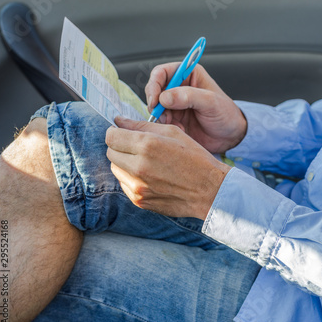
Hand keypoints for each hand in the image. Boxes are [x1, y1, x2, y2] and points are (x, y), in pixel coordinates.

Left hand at [105, 116, 231, 218]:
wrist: (210, 190)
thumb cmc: (195, 159)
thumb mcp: (172, 132)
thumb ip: (141, 125)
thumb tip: (118, 120)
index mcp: (147, 145)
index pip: (111, 136)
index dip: (116, 132)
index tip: (123, 133)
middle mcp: (139, 166)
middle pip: (110, 153)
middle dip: (120, 147)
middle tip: (137, 147)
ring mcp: (138, 186)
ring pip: (116, 169)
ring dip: (125, 163)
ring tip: (146, 162)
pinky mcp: (139, 201)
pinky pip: (125, 185)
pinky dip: (132, 179)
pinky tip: (151, 176)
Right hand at [145, 63, 246, 152]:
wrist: (230, 137)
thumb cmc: (226, 114)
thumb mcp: (211, 102)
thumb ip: (188, 97)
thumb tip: (164, 97)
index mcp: (188, 75)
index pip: (162, 72)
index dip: (154, 84)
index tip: (155, 99)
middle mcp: (178, 87)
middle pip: (154, 90)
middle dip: (155, 104)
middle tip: (163, 116)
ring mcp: (175, 104)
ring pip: (155, 108)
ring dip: (161, 117)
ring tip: (176, 125)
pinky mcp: (173, 119)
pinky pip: (160, 122)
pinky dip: (166, 127)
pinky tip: (181, 131)